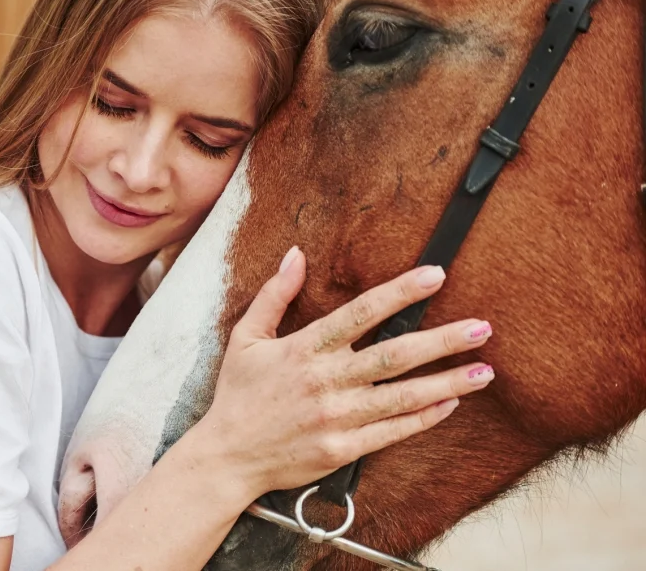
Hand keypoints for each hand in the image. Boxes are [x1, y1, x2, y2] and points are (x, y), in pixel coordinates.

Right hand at [195, 246, 492, 496]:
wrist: (227, 456)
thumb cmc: (238, 395)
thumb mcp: (246, 337)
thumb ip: (274, 294)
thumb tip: (295, 255)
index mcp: (305, 349)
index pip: (361, 313)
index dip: (400, 293)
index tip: (435, 276)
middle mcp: (326, 381)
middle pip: (395, 355)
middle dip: (443, 340)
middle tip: (482, 328)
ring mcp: (337, 417)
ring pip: (403, 397)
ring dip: (448, 383)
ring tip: (484, 371)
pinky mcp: (343, 449)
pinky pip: (393, 432)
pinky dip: (424, 418)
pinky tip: (450, 404)